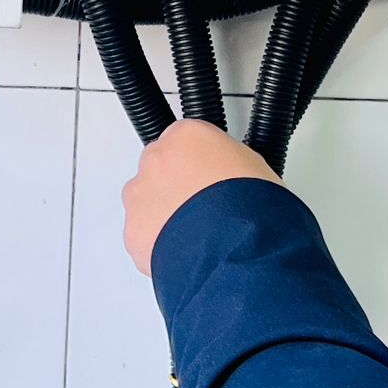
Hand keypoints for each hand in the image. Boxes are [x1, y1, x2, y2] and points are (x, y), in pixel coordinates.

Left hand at [124, 120, 280, 275]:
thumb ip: (227, 159)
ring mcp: (140, 194)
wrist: (235, 250)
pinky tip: (186, 251)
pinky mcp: (133, 229)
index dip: (200, 162)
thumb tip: (230, 171)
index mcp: (187, 136)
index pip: (186, 139)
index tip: (208, 176)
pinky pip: (143, 233)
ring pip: (146, 200)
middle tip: (204, 207)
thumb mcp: (254, 166)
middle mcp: (157, 159)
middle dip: (176, 185)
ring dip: (164, 212)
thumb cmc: (251, 209)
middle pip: (161, 167)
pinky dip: (157, 242)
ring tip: (196, 234)